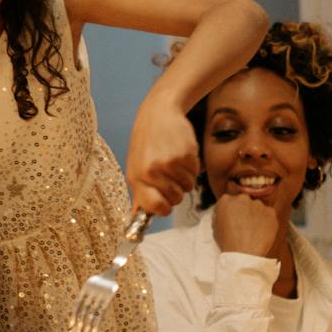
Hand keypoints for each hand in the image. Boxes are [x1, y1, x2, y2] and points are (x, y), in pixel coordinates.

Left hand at [125, 96, 199, 214]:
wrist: (158, 113)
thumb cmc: (146, 143)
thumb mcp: (136, 167)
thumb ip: (140, 193)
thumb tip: (139, 218)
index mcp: (137, 177)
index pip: (155, 207)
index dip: (164, 208)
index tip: (166, 203)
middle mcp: (152, 172)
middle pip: (175, 199)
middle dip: (176, 191)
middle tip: (170, 175)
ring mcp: (169, 163)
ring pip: (188, 187)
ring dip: (185, 177)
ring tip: (174, 161)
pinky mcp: (186, 154)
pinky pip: (195, 172)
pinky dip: (192, 166)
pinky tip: (181, 153)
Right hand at [211, 192, 279, 257]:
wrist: (244, 255)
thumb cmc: (228, 243)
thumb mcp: (215, 227)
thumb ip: (221, 215)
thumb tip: (226, 212)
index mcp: (226, 200)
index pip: (229, 202)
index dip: (231, 211)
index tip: (233, 219)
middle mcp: (242, 198)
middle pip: (244, 201)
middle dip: (244, 210)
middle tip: (244, 225)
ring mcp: (258, 204)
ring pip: (257, 208)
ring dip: (256, 216)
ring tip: (253, 231)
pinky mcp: (271, 212)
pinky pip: (269, 215)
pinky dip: (266, 222)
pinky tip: (261, 232)